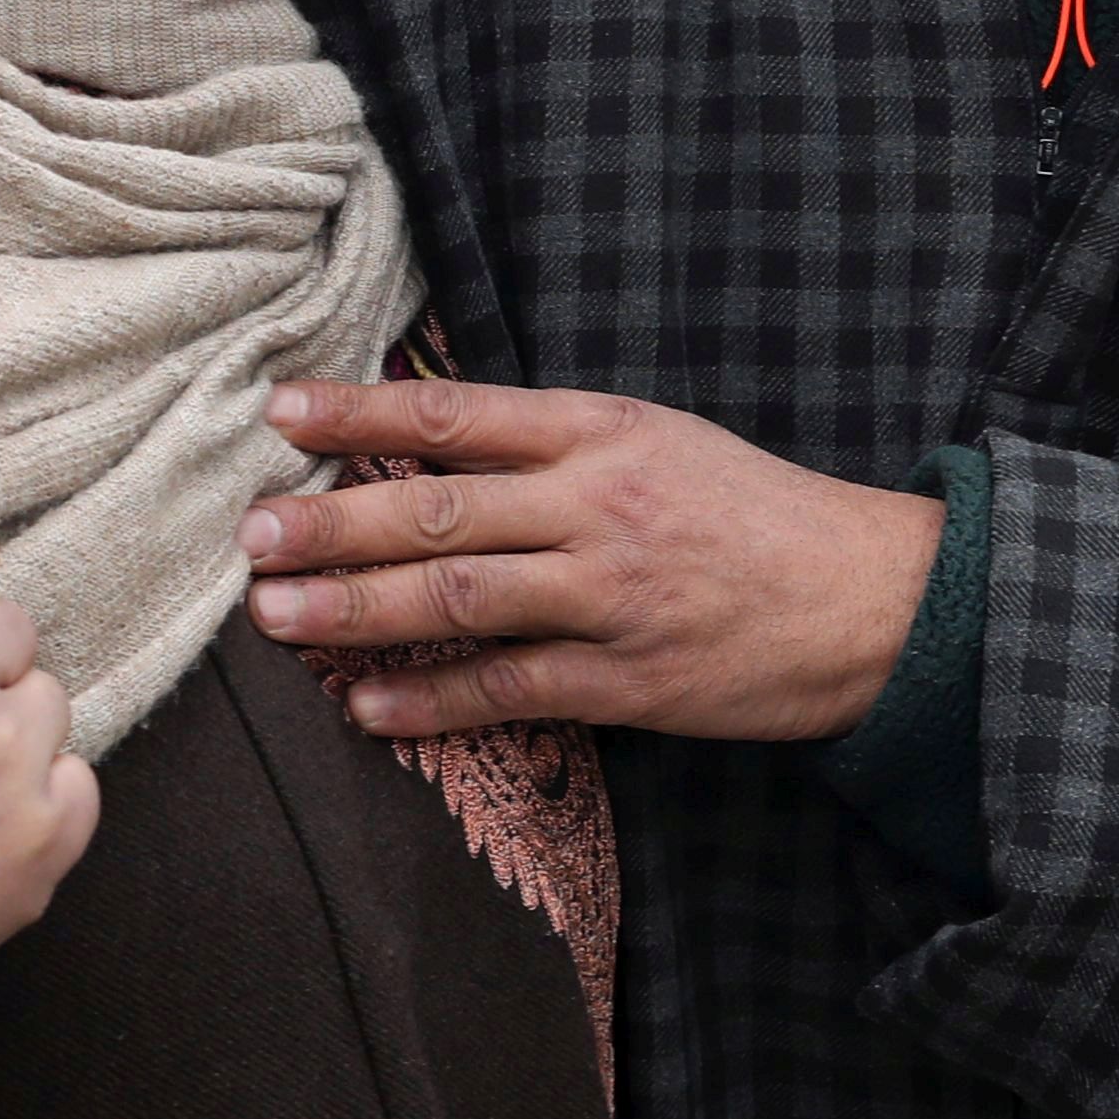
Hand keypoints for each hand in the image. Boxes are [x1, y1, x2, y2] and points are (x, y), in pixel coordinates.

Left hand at [241, 378, 947, 745]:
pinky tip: (365, 708)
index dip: (359, 412)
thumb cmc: (754, 511)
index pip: (455, 414)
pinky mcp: (625, 682)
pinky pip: (507, 691)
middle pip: (438, 512)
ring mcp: (609, 598)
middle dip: (331, 524)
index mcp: (603, 433)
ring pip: (458, 600)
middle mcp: (598, 508)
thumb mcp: (658, 439)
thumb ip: (552, 440)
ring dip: (357, 610)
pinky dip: (429, 700)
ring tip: (278, 616)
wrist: (867, 599)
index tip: (280, 410)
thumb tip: (430, 433)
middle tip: (251, 536)